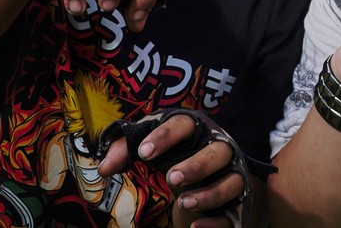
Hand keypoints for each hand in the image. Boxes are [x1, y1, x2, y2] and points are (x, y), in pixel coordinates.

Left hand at [98, 110, 257, 226]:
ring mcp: (232, 177)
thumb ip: (126, 151)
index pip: (185, 124)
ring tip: (183, 204)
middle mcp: (219, 150)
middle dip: (197, 165)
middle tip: (172, 178)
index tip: (144, 153)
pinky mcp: (236, 204)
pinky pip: (232, 213)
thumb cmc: (175, 158)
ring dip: (209, 194)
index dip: (166, 136)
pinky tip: (194, 227)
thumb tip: (104, 168)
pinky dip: (215, 222)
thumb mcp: (151, 151)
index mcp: (196, 131)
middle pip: (218, 151)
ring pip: (232, 181)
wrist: (209, 181)